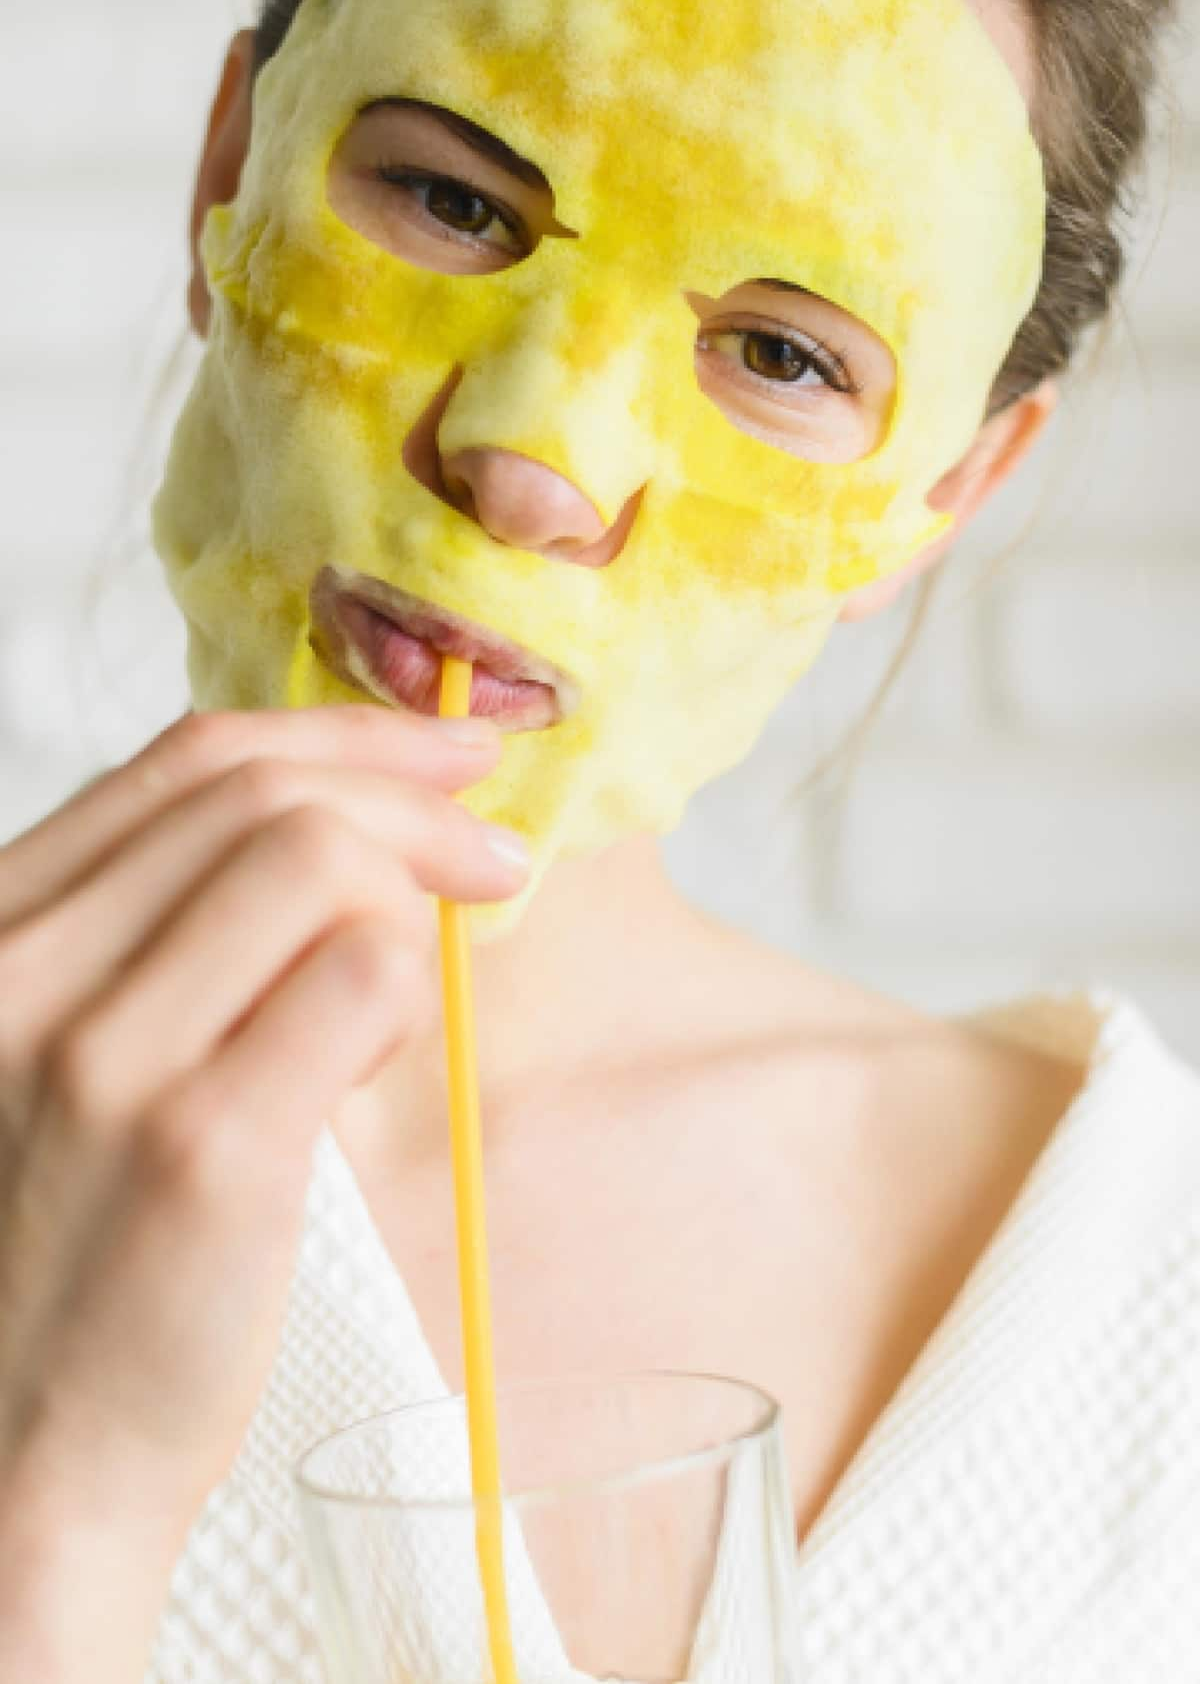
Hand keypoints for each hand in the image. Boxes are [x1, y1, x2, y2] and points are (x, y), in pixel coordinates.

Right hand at [0, 703, 522, 1675]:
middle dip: (413, 793)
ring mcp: (105, 1056)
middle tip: (496, 847)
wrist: (27, 1468)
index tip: (439, 750)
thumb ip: (154, 940)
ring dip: (410, 904)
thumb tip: (341, 832)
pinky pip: (364, 973)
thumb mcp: (64, 1058)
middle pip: (261, 794)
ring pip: (322, 859)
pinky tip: (379, 1057)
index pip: (183, 761)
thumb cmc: (70, 1258)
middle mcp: (25, 974)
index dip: (337, 735)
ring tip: (408, 993)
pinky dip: (406, 992)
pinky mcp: (203, 1144)